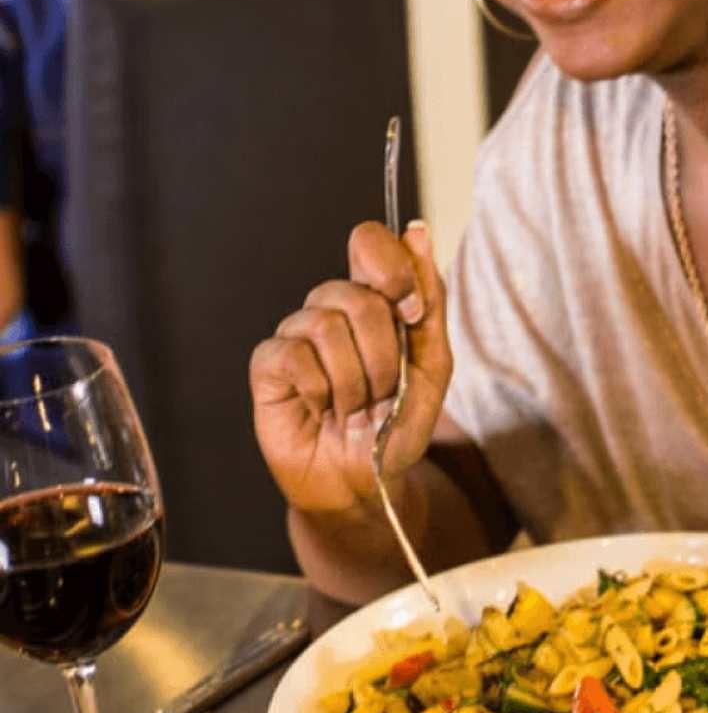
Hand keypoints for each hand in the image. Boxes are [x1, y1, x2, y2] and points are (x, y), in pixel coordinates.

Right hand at [250, 220, 451, 517]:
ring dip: (356, 381)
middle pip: (358, 295)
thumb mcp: (433, 363)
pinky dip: (322, 390)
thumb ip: (429, 300)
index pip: (368, 241)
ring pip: (327, 325)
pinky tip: (324, 409)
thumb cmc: (399, 422)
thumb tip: (417, 230)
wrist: (368, 481)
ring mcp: (297, 333)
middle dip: (384, 355)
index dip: (392, 267)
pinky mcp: (268, 364)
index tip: (412, 313)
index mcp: (373, 298)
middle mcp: (332, 307)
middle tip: (385, 394)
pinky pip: (295, 355)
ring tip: (357, 409)